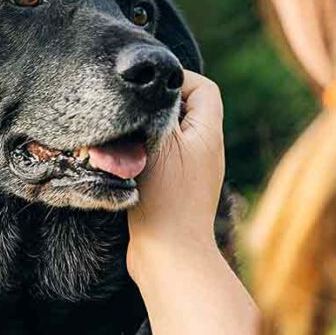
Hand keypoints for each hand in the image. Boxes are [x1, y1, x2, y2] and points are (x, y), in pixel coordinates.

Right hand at [127, 71, 224, 280]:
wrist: (169, 255)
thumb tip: (153, 88)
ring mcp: (194, 172)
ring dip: (148, 132)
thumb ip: (159, 109)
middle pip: (187, 110)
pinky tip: (126, 164)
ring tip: (126, 139)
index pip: (203, 88)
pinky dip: (146, 155)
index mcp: (209, 133)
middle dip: (158, 106)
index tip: (148, 88)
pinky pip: (164, 159)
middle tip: (132, 112)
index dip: (178, 79)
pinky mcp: (178, 191)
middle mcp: (207, 150)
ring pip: (172, 135)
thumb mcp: (160, 142)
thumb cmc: (165, 197)